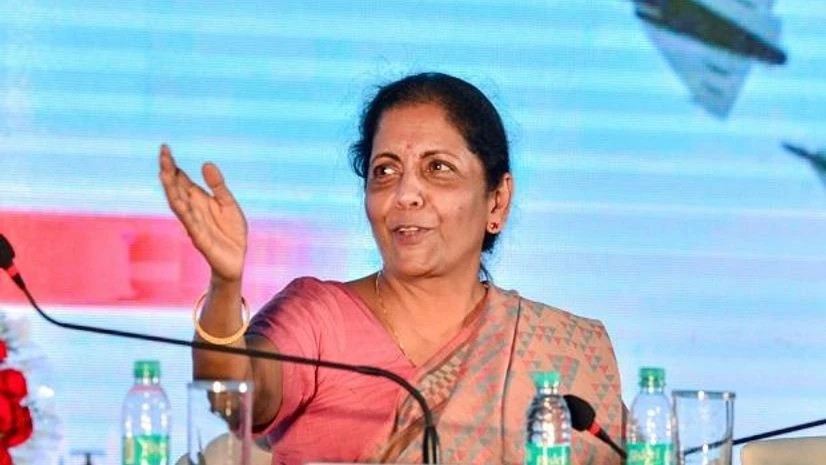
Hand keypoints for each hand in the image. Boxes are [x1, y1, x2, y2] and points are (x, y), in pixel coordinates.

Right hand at [158, 145, 246, 281]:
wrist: (236, 260)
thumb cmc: (230, 232)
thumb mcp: (228, 203)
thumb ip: (218, 185)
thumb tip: (206, 163)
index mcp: (198, 200)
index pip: (181, 180)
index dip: (173, 166)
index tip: (165, 149)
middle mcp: (192, 210)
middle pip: (176, 189)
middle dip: (169, 172)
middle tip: (163, 154)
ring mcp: (194, 224)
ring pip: (178, 205)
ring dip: (171, 189)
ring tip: (164, 172)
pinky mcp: (200, 239)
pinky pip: (191, 224)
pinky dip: (185, 213)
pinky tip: (178, 201)